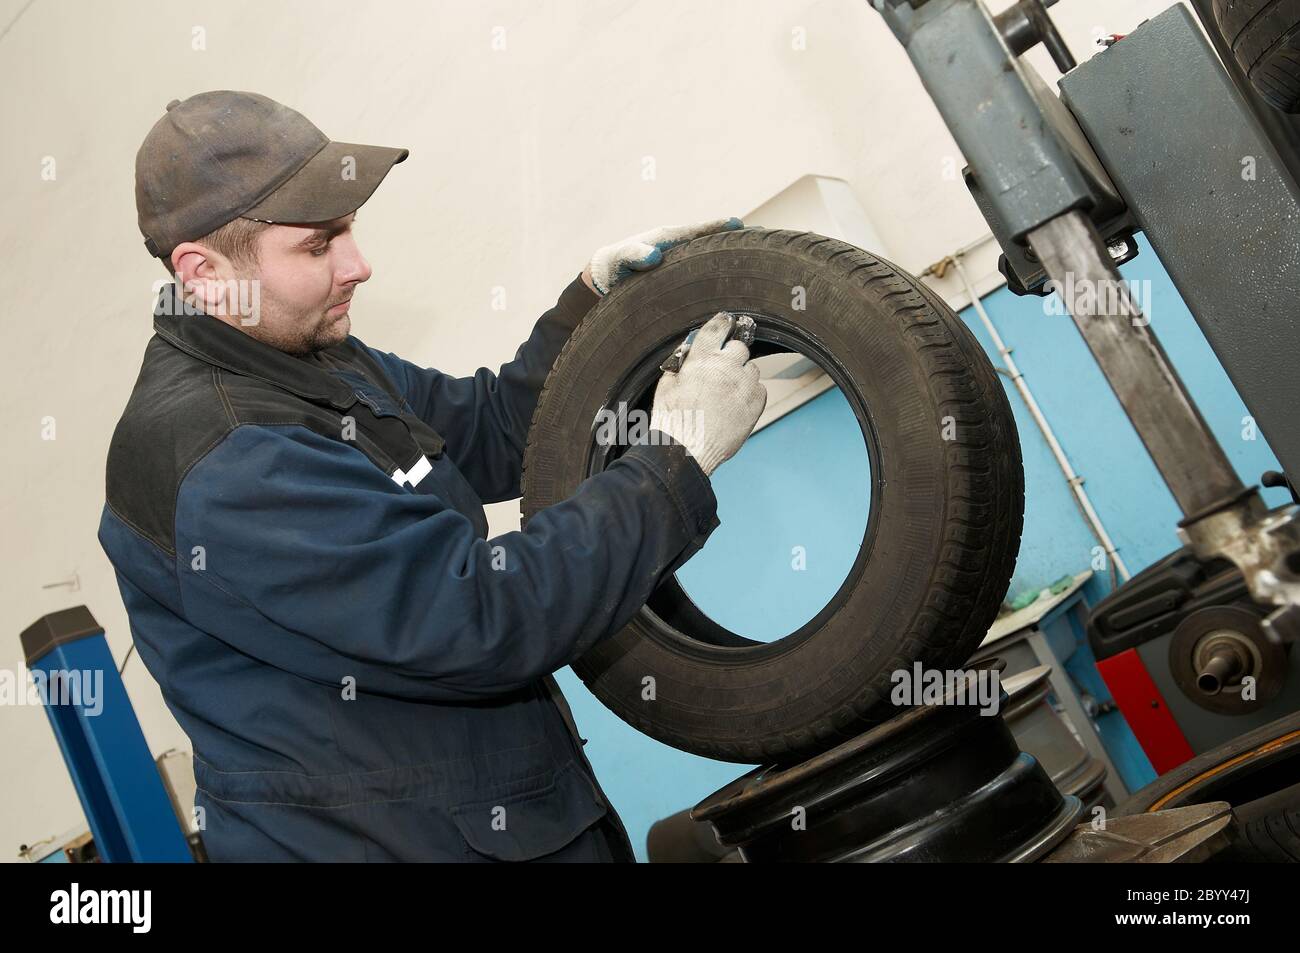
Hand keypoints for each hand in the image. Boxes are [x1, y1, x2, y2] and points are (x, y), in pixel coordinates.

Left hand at [582, 217, 742, 295]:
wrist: (605, 278)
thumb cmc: (613, 266)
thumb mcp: (620, 259)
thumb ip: (633, 254)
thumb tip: (652, 255)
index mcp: (667, 239)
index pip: (697, 231)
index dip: (717, 227)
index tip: (738, 224)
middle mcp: (678, 248)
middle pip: (710, 241)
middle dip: (733, 239)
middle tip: (761, 238)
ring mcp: (680, 261)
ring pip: (709, 256)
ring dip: (730, 255)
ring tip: (757, 255)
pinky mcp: (680, 275)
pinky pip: (703, 271)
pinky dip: (718, 270)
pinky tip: (734, 279)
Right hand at [648, 312, 766, 475]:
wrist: (686, 449)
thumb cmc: (673, 422)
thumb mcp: (666, 386)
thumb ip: (680, 367)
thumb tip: (687, 358)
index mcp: (701, 360)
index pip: (716, 329)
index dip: (723, 323)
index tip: (727, 322)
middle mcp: (725, 368)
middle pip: (739, 348)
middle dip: (732, 357)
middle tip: (723, 371)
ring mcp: (742, 385)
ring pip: (752, 369)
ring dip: (743, 376)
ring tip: (729, 393)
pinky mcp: (755, 404)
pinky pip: (760, 389)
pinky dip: (752, 394)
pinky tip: (737, 405)